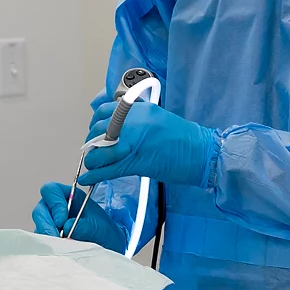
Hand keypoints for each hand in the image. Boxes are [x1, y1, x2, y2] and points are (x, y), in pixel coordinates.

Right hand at [32, 181, 127, 250]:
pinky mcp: (49, 238)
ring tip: (60, 246)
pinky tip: (58, 251)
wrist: (108, 249)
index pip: (51, 190)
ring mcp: (51, 223)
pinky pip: (41, 240)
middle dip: (46, 224)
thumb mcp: (98, 228)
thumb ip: (84, 225)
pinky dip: (48, 246)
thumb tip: (66, 227)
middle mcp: (57, 208)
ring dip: (47, 236)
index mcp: (70, 196)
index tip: (61, 220)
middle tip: (56, 237)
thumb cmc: (104, 233)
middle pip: (40, 209)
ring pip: (39, 226)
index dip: (54, 203)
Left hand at [79, 101, 216, 187]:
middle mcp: (133, 122)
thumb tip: (114, 127)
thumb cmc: (183, 137)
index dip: (95, 123)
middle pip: (99, 131)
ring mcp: (134, 142)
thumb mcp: (156, 117)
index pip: (104, 112)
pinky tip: (89, 179)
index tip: (95, 132)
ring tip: (93, 166)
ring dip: (93, 160)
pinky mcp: (137, 163)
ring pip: (100, 151)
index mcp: (138, 109)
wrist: (200, 152)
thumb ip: (134, 119)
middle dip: (92, 143)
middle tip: (94, 151)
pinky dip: (96, 176)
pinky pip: (109, 169)